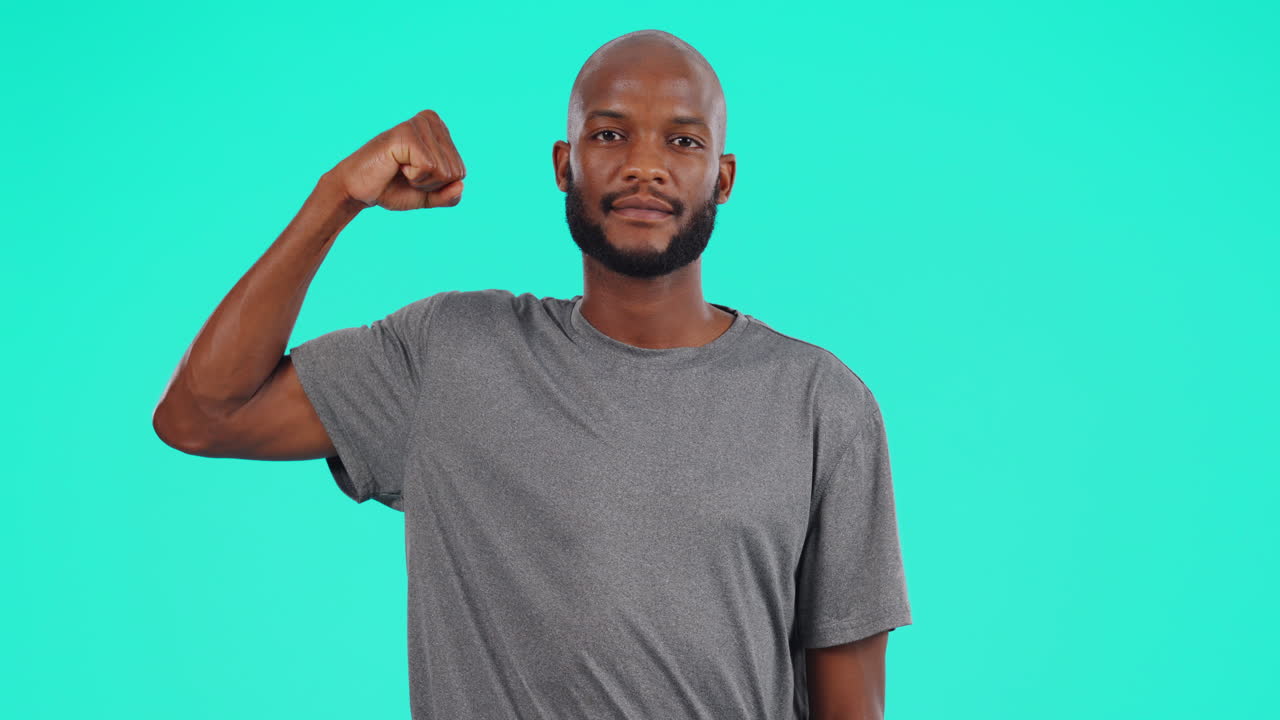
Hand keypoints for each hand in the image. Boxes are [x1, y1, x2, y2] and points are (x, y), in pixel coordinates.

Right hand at [327, 109, 465, 210]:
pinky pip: (429, 167)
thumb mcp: (428, 196)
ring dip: (421, 180)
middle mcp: (431, 121)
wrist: (359, 190)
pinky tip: (396, 166)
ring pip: (444, 171)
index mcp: (440, 130)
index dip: (438, 185)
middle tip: (406, 174)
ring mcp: (419, 124)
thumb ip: (449, 195)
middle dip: (431, 183)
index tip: (415, 176)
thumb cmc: (392, 188)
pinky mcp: (406, 133)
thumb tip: (461, 185)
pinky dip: (414, 177)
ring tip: (400, 169)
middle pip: (455, 171)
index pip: (460, 172)